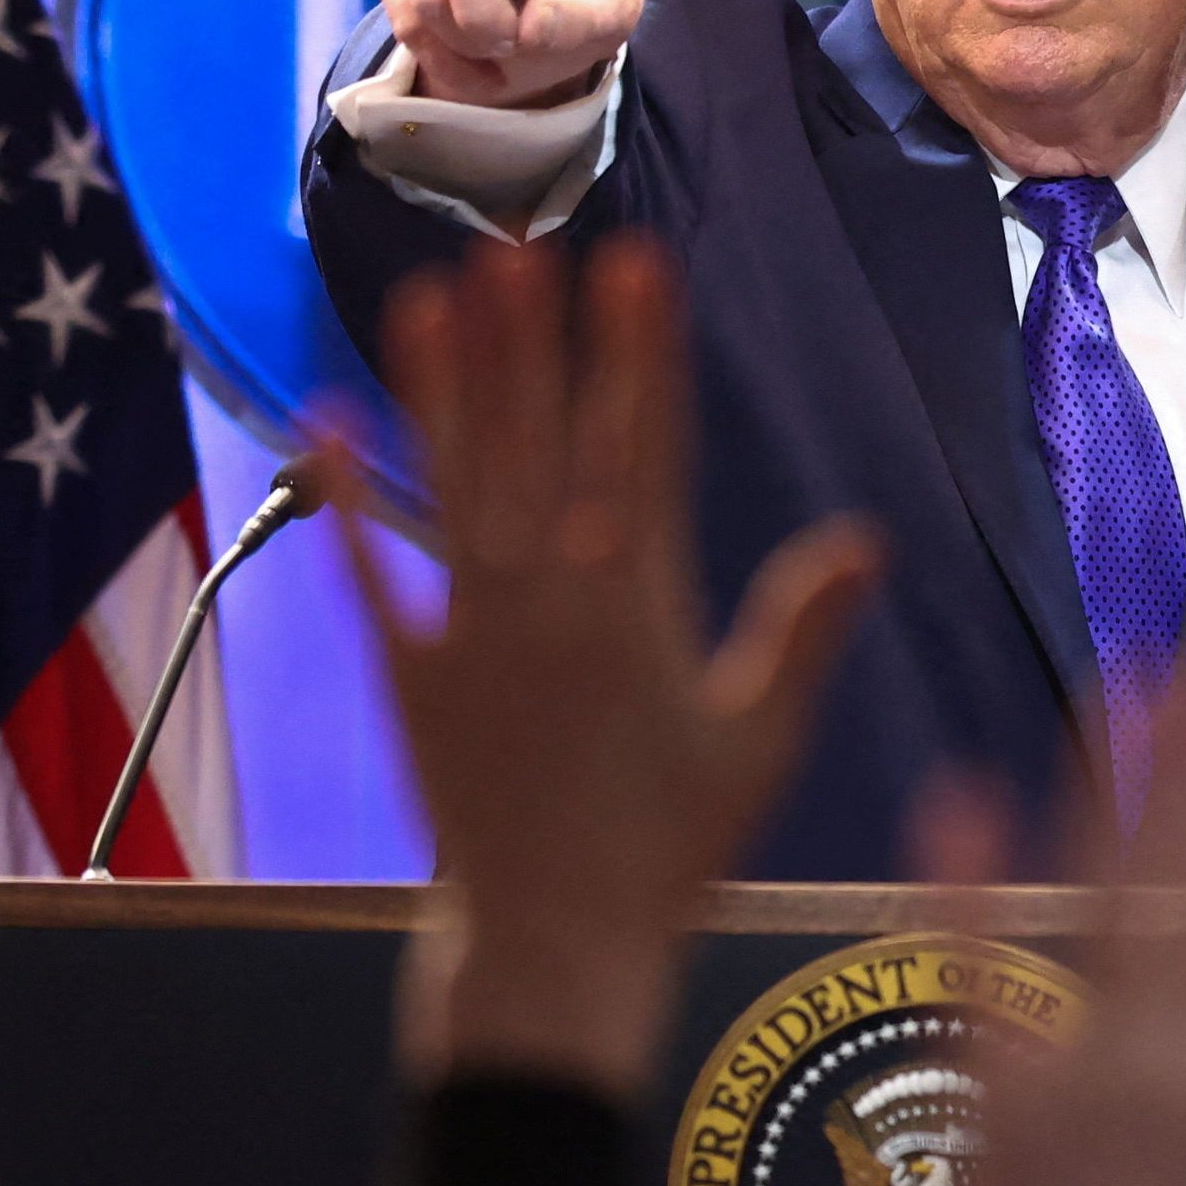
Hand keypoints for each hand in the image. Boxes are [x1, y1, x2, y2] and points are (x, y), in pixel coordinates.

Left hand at [329, 234, 877, 1091]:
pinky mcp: (410, 673)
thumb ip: (802, 631)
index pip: (642, 447)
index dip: (638, 351)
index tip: (634, 265)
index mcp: (639, 603)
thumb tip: (863, 539)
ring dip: (445, 384)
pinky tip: (322, 420)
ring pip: (458, 480)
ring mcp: (471, 631)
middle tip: (522, 242)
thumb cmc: (672, 848)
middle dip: (535, 339)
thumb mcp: (760, 741)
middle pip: (541, 441)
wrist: (555, 944)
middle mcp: (549, 598)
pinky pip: (372, 571)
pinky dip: (346, 498)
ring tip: (432, 290)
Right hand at [380, 0, 644, 107]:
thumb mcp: (610, 16)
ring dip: (464, 43)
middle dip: (483, 15)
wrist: (536, 12)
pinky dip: (440, 54)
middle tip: (511, 45)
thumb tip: (528, 27)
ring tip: (501, 51)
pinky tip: (471, 56)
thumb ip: (583, 21)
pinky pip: (405, 16)